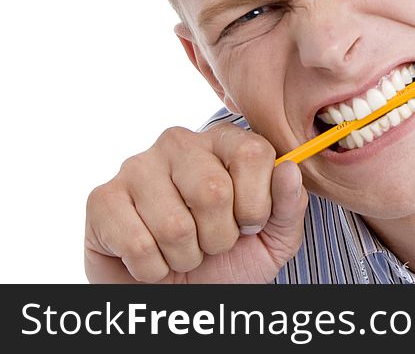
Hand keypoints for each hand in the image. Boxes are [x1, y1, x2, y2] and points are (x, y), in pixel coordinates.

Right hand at [84, 123, 307, 282]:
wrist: (180, 295)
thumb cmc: (229, 260)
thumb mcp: (273, 238)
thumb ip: (289, 205)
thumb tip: (289, 168)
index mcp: (224, 142)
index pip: (254, 153)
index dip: (257, 203)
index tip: (249, 223)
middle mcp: (179, 143)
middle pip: (213, 191)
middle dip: (220, 236)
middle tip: (212, 243)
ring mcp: (137, 166)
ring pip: (175, 224)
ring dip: (186, 256)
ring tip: (183, 251)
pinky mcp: (102, 198)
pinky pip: (138, 243)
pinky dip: (153, 268)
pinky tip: (152, 258)